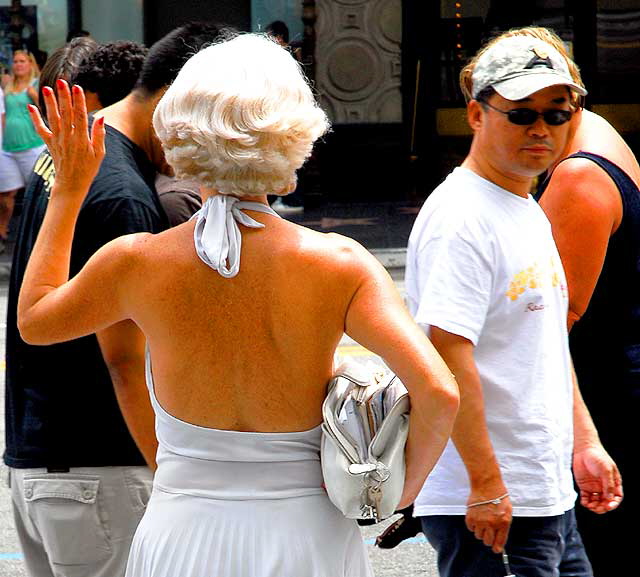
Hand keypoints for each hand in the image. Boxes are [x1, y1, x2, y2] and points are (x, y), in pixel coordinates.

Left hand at [27, 79, 104, 200]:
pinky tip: (30, 106)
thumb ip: (99, 135)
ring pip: (53, 118)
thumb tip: (101, 117)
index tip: (77, 88)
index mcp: (82, 140)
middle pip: (66, 114)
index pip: (81, 116)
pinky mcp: (50, 143)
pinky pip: (41, 129)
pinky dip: (35, 118)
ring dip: (49, 103)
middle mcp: (68, 138)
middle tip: (61, 82)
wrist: (72, 183)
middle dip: (63, 97)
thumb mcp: (99, 153)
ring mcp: (57, 140)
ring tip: (46, 88)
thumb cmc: (89, 168)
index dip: (79, 101)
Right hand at [465, 490, 511, 552]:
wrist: (487, 485)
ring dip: (480, 531)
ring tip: (482, 522)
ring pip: (478, 536)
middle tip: (488, 531)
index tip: (496, 549)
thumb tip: (498, 541)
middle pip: (487, 542)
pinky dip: (473, 525)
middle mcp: (491, 523)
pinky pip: (470, 528)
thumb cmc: (499, 497)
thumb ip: (504, 527)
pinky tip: (476, 518)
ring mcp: (480, 521)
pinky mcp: (470, 517)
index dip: (497, 547)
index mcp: (503, 523)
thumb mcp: (508, 512)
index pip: (500, 542)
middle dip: (488, 538)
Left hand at [574, 445, 622, 513]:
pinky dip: (586, 502)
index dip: (613, 504)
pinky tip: (584, 503)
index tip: (608, 506)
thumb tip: (609, 499)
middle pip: (606, 502)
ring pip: (596, 502)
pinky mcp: (585, 486)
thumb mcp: (606, 470)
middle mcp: (604, 487)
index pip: (616, 498)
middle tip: (597, 508)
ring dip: (594, 506)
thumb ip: (608, 484)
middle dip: (602, 507)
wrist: (584, 449)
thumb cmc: (598, 457)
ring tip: (590, 506)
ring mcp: (594, 487)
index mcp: (613, 483)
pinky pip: (586, 498)